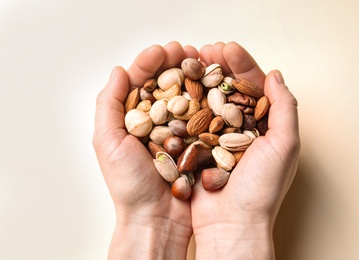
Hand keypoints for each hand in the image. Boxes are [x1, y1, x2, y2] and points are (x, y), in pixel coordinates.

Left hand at [93, 42, 197, 258]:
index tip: (162, 50)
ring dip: (192, 76)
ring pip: (184, 95)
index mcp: (131, 119)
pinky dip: (206, 99)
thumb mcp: (108, 142)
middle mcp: (154, 121)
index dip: (150, 63)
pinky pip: (201, 116)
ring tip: (201, 61)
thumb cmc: (128, 185)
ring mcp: (176, 130)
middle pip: (164, 84)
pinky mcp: (195, 142)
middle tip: (186, 50)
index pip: (140, 82)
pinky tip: (213, 86)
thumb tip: (119, 70)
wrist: (157, 218)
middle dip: (174, 64)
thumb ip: (109, 105)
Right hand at [190, 42, 300, 258]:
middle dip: (219, 66)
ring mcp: (218, 137)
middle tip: (206, 49)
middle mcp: (241, 128)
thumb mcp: (285, 145)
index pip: (254, 86)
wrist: (231, 224)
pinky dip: (186, 102)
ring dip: (201, 79)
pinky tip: (179, 88)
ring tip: (191, 61)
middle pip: (229, 89)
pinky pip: (192, 119)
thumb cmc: (261, 189)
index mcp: (264, 126)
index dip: (242, 64)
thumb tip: (275, 74)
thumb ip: (285, 108)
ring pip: (209, 100)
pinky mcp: (198, 147)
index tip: (227, 48)